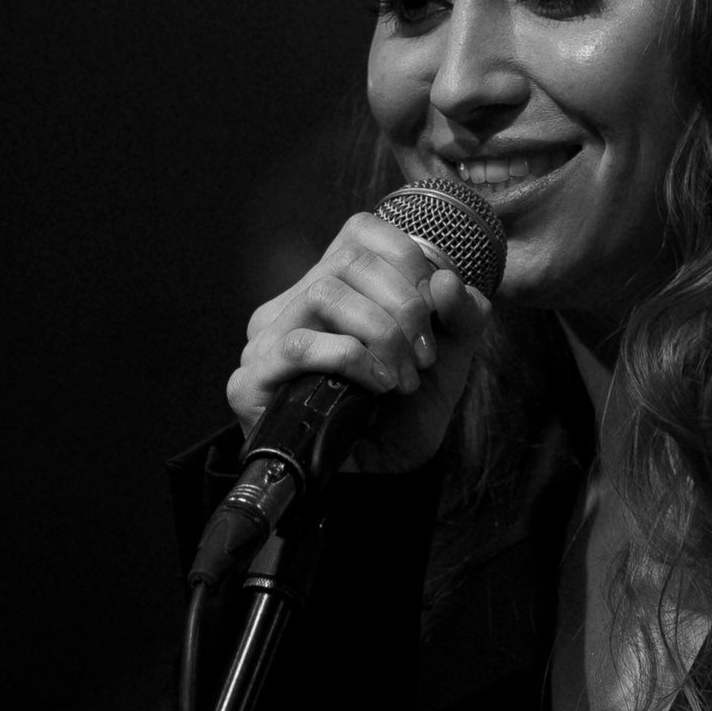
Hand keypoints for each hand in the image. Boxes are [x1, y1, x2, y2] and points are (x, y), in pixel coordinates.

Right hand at [226, 210, 493, 477]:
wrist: (378, 480)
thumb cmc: (403, 413)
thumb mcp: (449, 359)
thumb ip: (461, 315)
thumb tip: (447, 281)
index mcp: (335, 285)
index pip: (360, 230)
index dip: (406, 257)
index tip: (436, 307)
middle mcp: (294, 303)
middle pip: (349, 260)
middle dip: (404, 305)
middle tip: (425, 356)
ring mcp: (267, 339)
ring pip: (324, 294)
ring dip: (381, 333)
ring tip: (402, 377)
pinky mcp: (251, 379)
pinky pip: (299, 345)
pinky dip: (352, 359)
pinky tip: (377, 385)